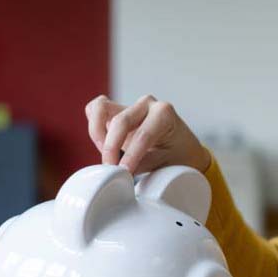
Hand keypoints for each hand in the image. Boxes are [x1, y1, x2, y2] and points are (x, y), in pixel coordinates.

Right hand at [84, 94, 210, 174]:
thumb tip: (119, 170)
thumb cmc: (179, 155)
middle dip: (111, 148)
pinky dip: (94, 127)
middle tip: (111, 170)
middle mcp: (146, 104)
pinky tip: (104, 145)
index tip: (124, 172)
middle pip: (119, 121)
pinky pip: (95, 110)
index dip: (130, 156)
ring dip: (97, 134)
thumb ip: (143, 163)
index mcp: (164, 114)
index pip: (142, 135)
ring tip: (106, 155)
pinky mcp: (116, 110)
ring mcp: (130, 105)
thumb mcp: (167, 163)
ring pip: (100, 108)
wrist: (182, 149)